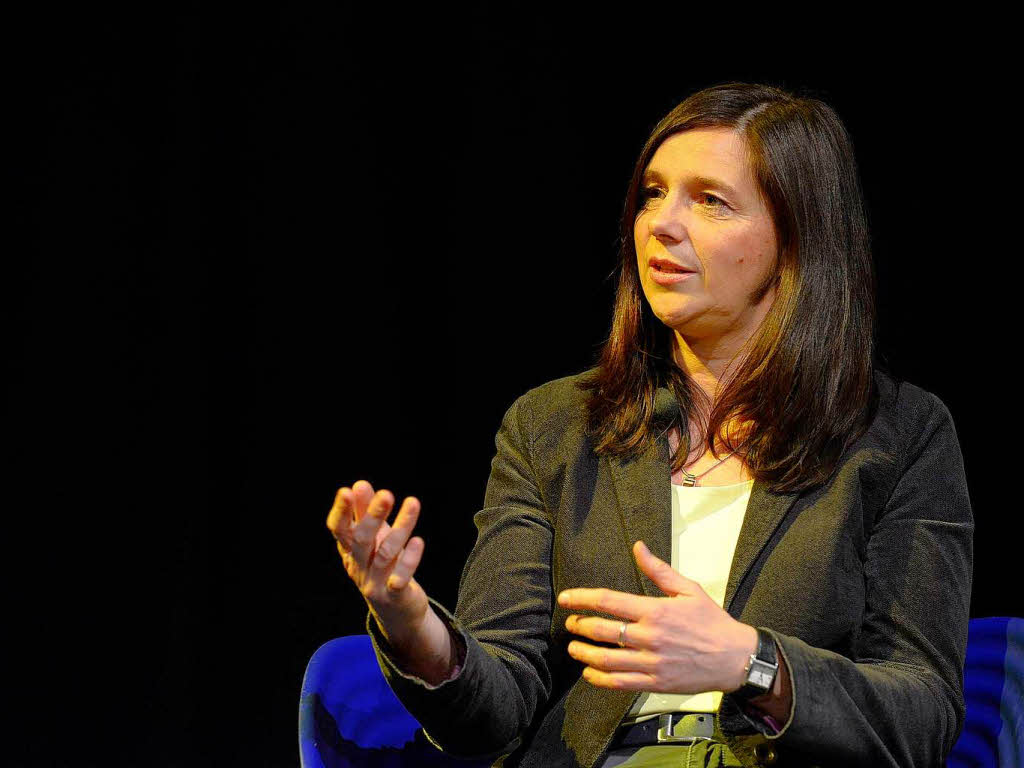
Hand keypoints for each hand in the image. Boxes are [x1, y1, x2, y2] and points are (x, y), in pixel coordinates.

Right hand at [326, 480, 428, 648]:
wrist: (397, 612)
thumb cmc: (383, 568)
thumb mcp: (374, 540)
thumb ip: (365, 513)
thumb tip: (360, 484)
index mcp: (350, 551)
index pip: (339, 530)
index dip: (341, 512)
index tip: (347, 491)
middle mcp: (359, 567)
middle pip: (362, 540)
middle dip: (373, 516)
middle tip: (386, 494)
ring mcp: (375, 583)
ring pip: (386, 554)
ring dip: (401, 528)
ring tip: (413, 503)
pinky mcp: (395, 596)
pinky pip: (400, 577)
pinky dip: (410, 560)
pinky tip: (419, 540)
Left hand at [557, 540, 757, 694]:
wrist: (735, 658)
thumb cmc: (712, 621)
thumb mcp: (688, 589)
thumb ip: (658, 570)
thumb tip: (638, 547)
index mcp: (655, 610)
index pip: (608, 601)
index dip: (582, 598)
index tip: (566, 598)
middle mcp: (649, 636)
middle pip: (601, 630)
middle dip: (579, 625)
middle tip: (571, 623)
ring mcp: (651, 661)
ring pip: (606, 658)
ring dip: (584, 653)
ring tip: (573, 648)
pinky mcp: (656, 682)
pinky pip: (620, 682)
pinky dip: (600, 678)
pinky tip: (590, 673)